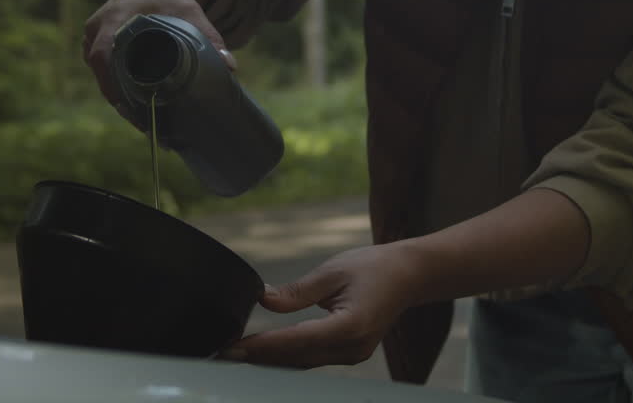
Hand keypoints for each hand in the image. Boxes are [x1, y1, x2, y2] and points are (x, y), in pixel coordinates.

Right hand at [82, 0, 234, 124]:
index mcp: (114, 19)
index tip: (126, 106)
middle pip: (100, 70)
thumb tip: (230, 67)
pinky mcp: (97, 39)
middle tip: (142, 121)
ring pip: (99, 71)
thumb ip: (209, 36)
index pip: (102, 56)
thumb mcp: (190, 12)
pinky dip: (113, 82)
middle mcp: (97, 27)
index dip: (110, 84)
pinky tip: (131, 102)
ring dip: (115, 93)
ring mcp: (94, 34)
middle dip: (117, 98)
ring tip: (140, 118)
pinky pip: (101, 65)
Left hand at [221, 243, 420, 368]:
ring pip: (302, 364)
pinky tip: (265, 352)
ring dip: (270, 360)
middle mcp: (351, 348)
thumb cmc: (374, 267)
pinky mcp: (349, 354)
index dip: (262, 347)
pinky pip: (312, 360)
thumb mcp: (332, 271)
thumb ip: (296, 292)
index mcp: (349, 326)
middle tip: (223, 353)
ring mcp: (352, 356)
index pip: (296, 342)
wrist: (409, 276)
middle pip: (295, 359)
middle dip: (259, 357)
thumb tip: (262, 300)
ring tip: (237, 354)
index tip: (233, 347)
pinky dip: (287, 356)